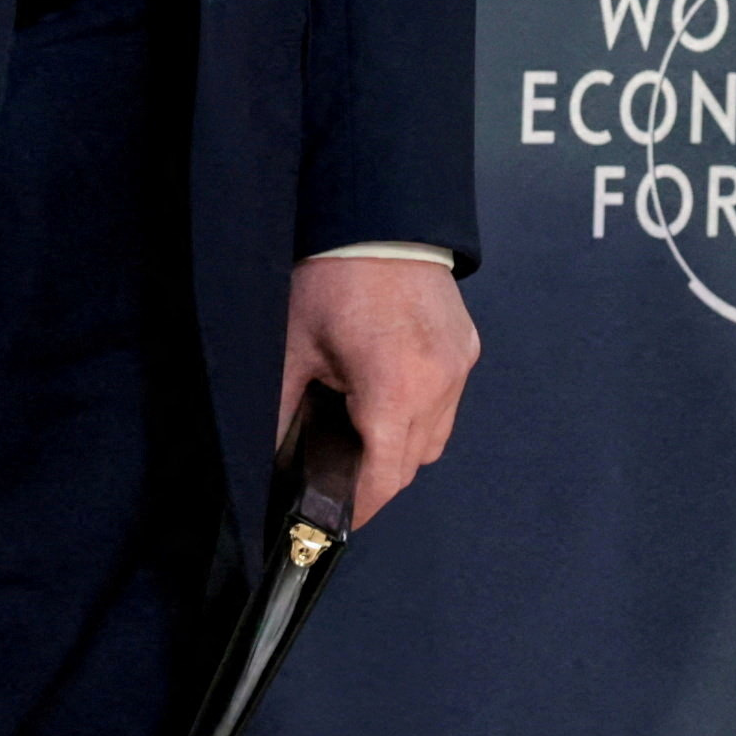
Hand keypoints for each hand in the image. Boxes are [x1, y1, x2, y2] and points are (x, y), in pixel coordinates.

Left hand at [277, 253, 476, 527]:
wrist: (379, 216)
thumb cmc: (333, 274)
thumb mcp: (294, 346)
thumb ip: (280, 410)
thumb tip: (269, 458)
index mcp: (395, 389)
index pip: (384, 477)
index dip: (360, 507)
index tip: (336, 519)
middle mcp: (438, 383)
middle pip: (411, 464)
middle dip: (376, 478)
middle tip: (336, 473)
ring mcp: (458, 365)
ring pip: (434, 439)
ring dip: (401, 448)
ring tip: (361, 431)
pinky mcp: (466, 348)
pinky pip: (447, 403)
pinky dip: (420, 413)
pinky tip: (388, 396)